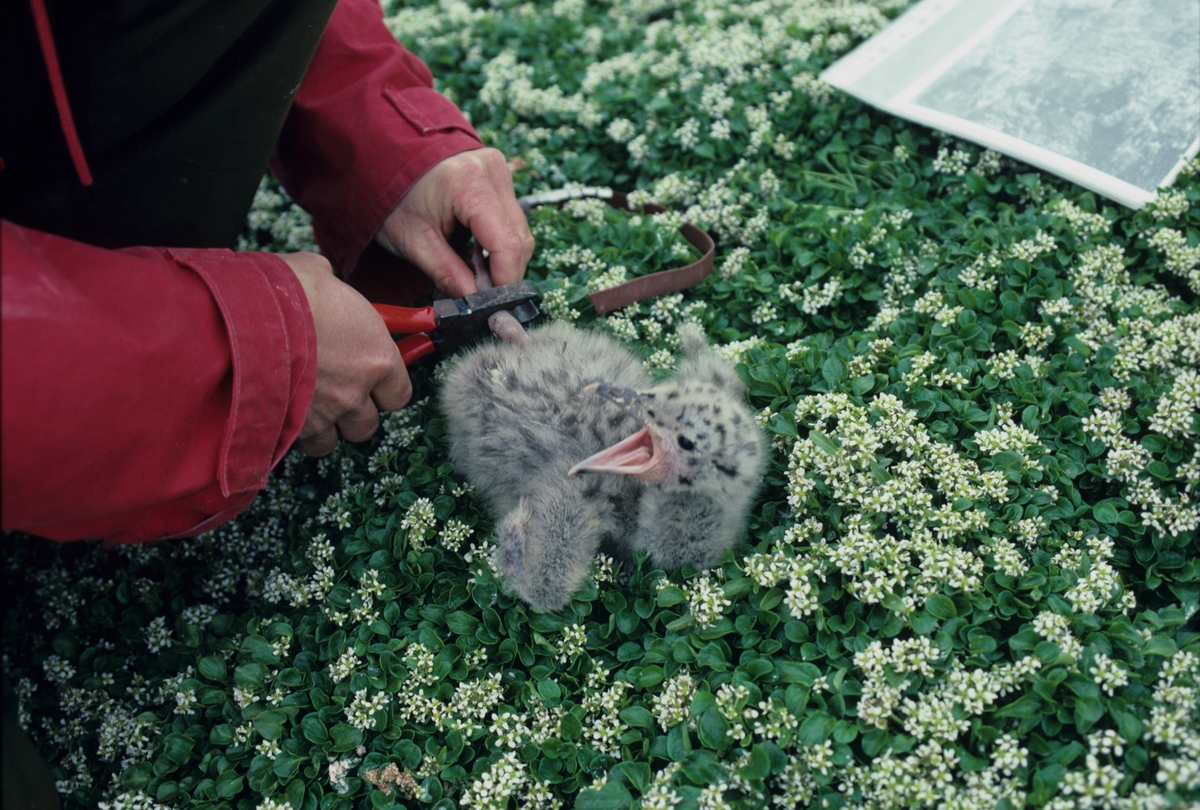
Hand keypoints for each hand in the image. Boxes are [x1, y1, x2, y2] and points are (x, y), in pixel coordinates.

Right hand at [280, 252, 410, 456]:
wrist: (247, 312)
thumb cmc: (288, 289)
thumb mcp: (323, 277)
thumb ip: (335, 295)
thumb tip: (325, 283)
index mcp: (377, 357)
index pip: (399, 394)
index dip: (384, 389)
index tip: (372, 380)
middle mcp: (356, 392)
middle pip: (368, 424)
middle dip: (354, 412)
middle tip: (336, 392)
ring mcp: (324, 414)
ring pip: (333, 441)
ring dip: (324, 427)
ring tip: (308, 405)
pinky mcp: (290, 427)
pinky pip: (300, 444)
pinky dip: (294, 433)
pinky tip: (282, 411)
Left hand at [375, 148, 534, 297]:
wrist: (380, 158)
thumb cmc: (391, 197)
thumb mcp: (413, 242)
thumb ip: (448, 274)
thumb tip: (476, 303)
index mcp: (469, 183)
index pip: (507, 244)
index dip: (505, 280)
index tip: (494, 305)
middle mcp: (492, 170)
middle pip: (519, 238)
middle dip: (504, 273)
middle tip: (481, 296)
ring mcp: (498, 169)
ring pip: (519, 229)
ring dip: (502, 259)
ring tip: (473, 276)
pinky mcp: (497, 174)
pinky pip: (510, 217)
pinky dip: (498, 242)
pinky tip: (475, 254)